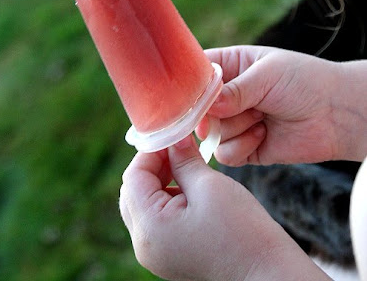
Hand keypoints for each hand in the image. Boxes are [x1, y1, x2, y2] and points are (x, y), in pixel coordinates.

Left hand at [120, 136, 328, 280]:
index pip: (134, 176)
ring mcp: (156, 254)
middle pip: (134, 192)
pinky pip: (158, 221)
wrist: (269, 276)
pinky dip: (170, 200)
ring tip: (191, 169)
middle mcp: (145, 245)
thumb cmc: (242, 232)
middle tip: (181, 150)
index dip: (152, 151)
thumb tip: (172, 138)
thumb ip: (183, 159)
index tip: (175, 137)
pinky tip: (193, 191)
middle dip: (155, 166)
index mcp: (149, 228)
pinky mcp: (170, 257)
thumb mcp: (209, 185)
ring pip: (145, 205)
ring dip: (163, 182)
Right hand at [198, 46, 342, 166]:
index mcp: (230, 66)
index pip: (195, 73)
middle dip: (212, 113)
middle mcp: (228, 95)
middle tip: (231, 110)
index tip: (189, 96)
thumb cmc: (304, 81)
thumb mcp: (266, 74)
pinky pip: (225, 154)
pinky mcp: (245, 148)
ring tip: (261, 117)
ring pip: (210, 133)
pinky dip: (241, 147)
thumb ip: (233, 90)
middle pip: (197, 109)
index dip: (187, 85)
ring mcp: (236, 122)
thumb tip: (205, 108)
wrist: (337, 114)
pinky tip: (263, 135)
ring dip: (235, 128)